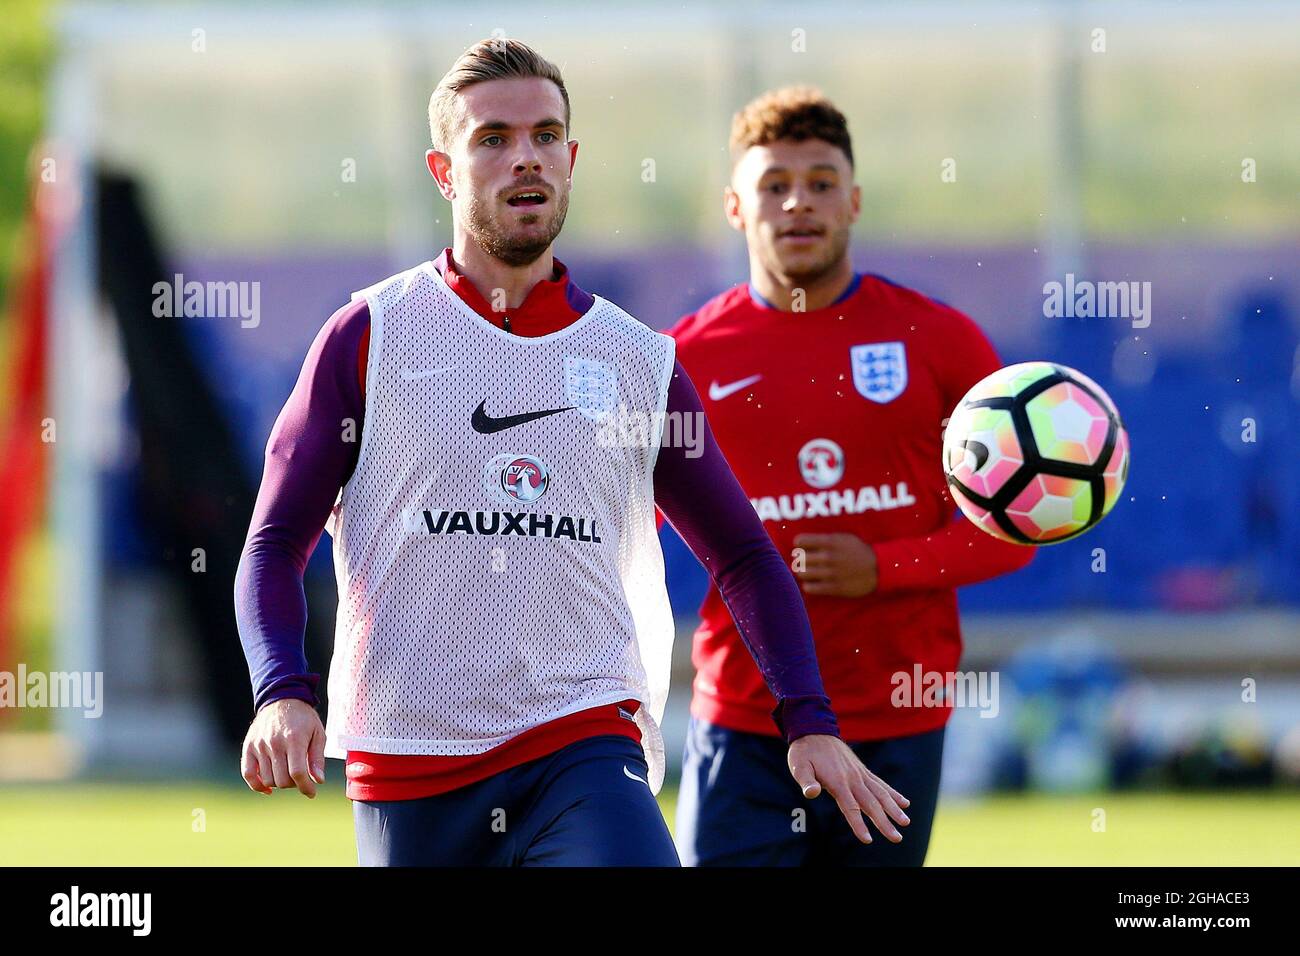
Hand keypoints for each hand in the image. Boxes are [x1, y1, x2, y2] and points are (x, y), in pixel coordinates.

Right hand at [241, 698, 326, 797]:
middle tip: (300, 776)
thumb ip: (317, 758)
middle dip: (294, 784)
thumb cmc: (303, 719)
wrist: (282, 699)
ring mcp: (259, 745)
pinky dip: (257, 785)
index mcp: (294, 739)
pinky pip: (248, 774)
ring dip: (279, 783)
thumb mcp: (318, 733)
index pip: (297, 772)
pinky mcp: (249, 747)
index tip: (312, 793)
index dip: (306, 787)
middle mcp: (274, 742)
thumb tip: (318, 781)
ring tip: (287, 773)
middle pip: (282, 780)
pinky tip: (268, 788)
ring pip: (268, 779)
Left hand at [787, 734, 909, 843]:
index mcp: (837, 781)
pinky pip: (880, 783)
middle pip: (871, 803)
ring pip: (880, 793)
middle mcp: (852, 778)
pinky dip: (893, 793)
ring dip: (894, 808)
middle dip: (884, 822)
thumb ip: (806, 781)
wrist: (815, 730)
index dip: (858, 823)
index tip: (867, 839)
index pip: (850, 807)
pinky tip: (905, 803)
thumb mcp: (798, 765)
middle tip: (897, 838)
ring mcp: (860, 774)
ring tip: (906, 822)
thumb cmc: (804, 752)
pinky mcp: (862, 770)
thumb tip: (811, 793)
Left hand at [792, 532, 877, 596]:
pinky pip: (810, 588)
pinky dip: (808, 586)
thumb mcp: (843, 538)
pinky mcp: (834, 588)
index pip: (800, 541)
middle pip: (798, 558)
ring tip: (808, 572)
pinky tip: (813, 583)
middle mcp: (829, 556)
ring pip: (802, 573)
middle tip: (804, 561)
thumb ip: (824, 539)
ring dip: (803, 572)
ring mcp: (831, 573)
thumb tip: (801, 542)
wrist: (878, 568)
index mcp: (830, 542)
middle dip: (799, 559)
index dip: (799, 544)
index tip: (802, 547)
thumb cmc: (858, 551)